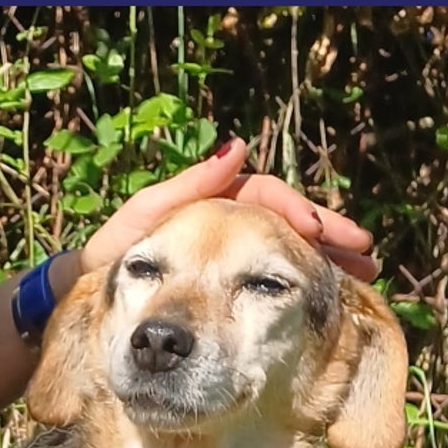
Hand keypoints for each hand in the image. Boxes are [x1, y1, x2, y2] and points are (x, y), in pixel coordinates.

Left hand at [78, 136, 378, 282]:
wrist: (84, 299)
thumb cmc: (107, 255)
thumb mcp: (142, 220)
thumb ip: (185, 190)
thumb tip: (237, 148)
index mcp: (211, 206)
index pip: (266, 198)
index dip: (295, 211)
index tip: (318, 229)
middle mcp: (226, 229)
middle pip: (288, 225)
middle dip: (329, 236)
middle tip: (363, 253)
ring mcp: (227, 260)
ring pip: (287, 255)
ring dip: (325, 262)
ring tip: (359, 275)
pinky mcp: (224, 291)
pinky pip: (269, 285)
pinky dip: (300, 288)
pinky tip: (325, 298)